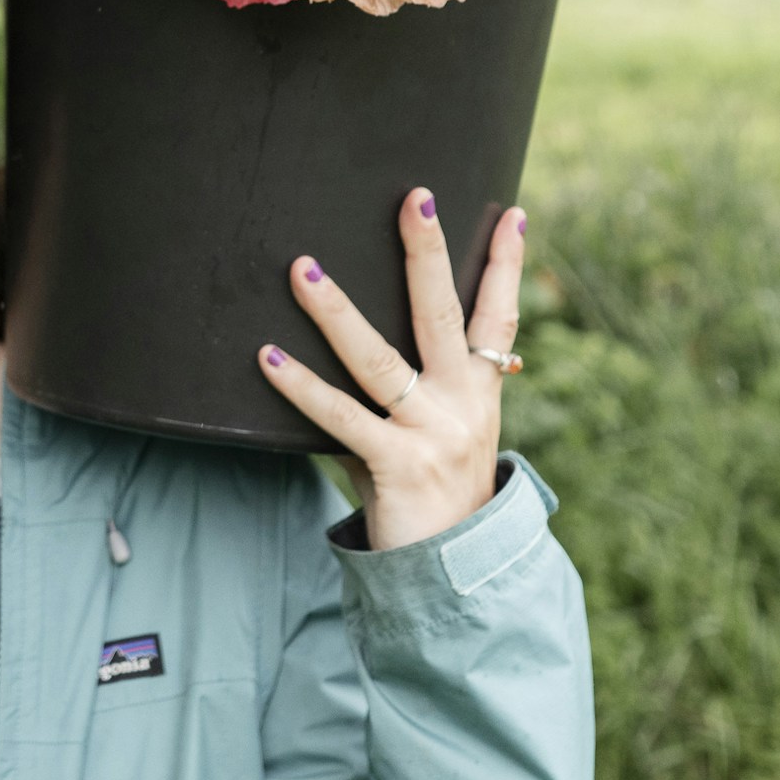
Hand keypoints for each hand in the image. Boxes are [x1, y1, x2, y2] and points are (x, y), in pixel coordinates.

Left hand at [257, 188, 526, 551]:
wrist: (452, 581)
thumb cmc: (435, 499)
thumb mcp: (441, 436)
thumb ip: (414, 392)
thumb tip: (362, 340)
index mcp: (480, 394)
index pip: (500, 320)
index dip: (507, 268)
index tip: (512, 213)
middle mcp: (463, 407)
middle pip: (446, 317)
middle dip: (429, 254)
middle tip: (416, 198)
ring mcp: (431, 436)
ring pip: (379, 360)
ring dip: (338, 311)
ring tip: (302, 269)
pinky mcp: (395, 466)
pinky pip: (340, 418)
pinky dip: (301, 387)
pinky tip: (268, 357)